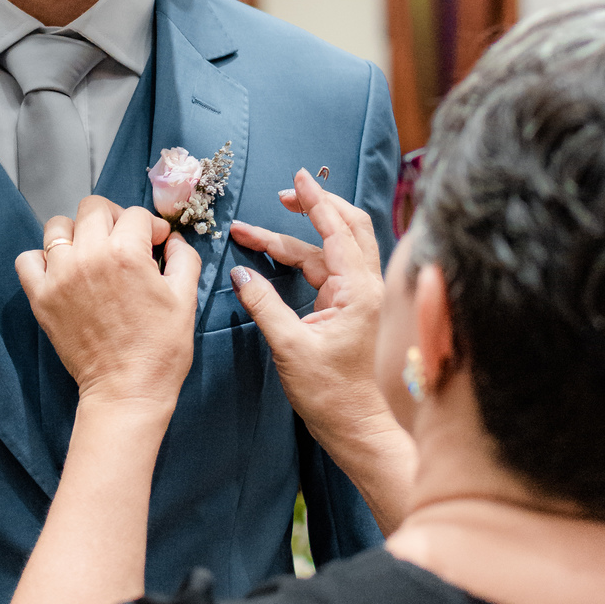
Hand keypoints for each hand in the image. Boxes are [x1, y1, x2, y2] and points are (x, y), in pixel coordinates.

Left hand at [16, 198, 200, 413]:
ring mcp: (60, 276)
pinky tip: (63, 271)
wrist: (126, 390)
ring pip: (58, 226)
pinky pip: (28, 259)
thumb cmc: (160, 349)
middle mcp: (89, 256)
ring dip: (78, 233)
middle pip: (94, 209)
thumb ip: (183, 258)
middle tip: (125, 242)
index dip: (151, 227)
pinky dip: (43, 259)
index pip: (135, 215)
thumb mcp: (185, 298)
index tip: (156, 243)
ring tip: (92, 253)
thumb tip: (174, 240)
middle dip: (115, 219)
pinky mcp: (41, 298)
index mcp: (126, 253)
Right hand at [228, 169, 398, 462]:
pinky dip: (300, 257)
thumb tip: (240, 274)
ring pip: (331, 249)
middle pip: (347, 227)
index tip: (296, 179)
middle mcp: (365, 286)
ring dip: (296, 236)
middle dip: (314, 207)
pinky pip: (326, 268)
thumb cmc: (329, 392)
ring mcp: (358, 295)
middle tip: (283, 195)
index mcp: (358, 290)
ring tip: (252, 233)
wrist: (353, 424)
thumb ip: (264, 305)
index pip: (338, 230)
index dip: (315, 202)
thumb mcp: (289, 347)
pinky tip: (273, 255)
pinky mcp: (348, 307)